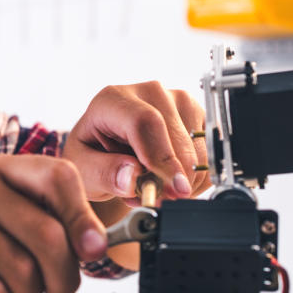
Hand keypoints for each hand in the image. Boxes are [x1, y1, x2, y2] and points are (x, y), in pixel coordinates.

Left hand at [61, 82, 209, 203]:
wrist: (104, 152)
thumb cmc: (91, 155)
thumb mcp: (83, 168)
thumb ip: (103, 173)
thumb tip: (131, 177)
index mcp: (113, 99)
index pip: (145, 122)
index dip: (161, 158)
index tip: (171, 188)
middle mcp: (148, 92)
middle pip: (176, 136)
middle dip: (173, 177)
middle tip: (158, 199)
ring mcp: (175, 100)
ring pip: (197, 146)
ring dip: (182, 178)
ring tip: (154, 185)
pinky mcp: (195, 114)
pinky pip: (209, 152)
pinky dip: (194, 175)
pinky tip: (169, 178)